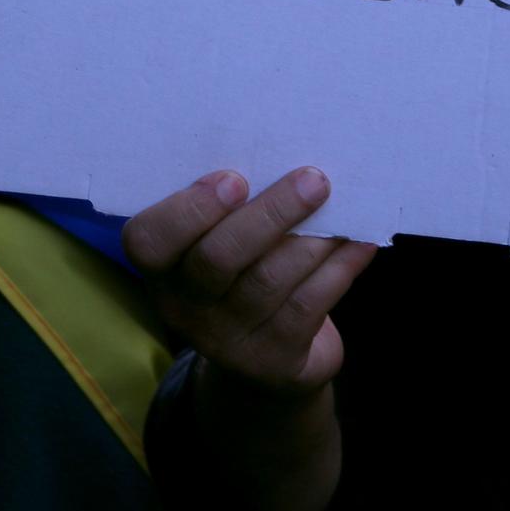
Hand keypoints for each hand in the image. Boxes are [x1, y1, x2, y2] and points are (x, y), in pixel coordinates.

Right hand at [123, 168, 376, 398]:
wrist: (266, 360)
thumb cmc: (244, 270)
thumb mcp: (221, 240)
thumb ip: (233, 206)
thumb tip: (286, 151)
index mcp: (161, 266)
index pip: (149, 240)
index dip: (190, 209)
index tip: (235, 178)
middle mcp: (184, 306)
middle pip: (217, 259)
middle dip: (270, 214)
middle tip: (314, 180)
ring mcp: (226, 339)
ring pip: (268, 282)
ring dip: (312, 240)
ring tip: (343, 204)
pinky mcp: (273, 358)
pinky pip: (308, 306)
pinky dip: (339, 268)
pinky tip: (360, 242)